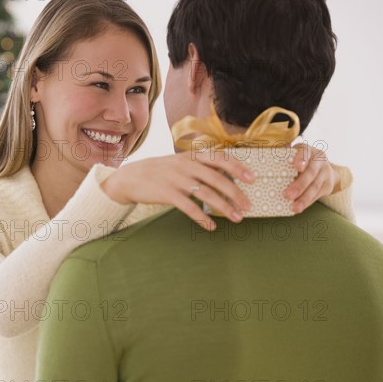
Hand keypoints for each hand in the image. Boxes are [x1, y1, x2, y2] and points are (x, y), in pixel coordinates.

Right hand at [101, 150, 253, 229]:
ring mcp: (176, 179)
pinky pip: (189, 208)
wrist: (130, 178)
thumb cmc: (160, 171)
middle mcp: (186, 165)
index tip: (252, 179)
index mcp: (191, 155)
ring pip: (206, 194)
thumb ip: (199, 166)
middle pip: (217, 179)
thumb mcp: (179, 162)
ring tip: (236, 218)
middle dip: (236, 193)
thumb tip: (226, 177)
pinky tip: (211, 226)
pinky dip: (202, 218)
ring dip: (224, 207)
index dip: (238, 167)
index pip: (220, 158)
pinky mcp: (167, 193)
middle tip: (248, 206)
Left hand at [284, 143, 339, 212]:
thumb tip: (259, 170)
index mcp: (307, 150)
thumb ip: (281, 160)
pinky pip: (318, 194)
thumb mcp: (292, 156)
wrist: (322, 168)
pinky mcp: (328, 184)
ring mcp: (326, 172)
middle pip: (310, 172)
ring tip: (295, 208)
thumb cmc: (298, 161)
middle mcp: (319, 159)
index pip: (305, 152)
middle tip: (288, 195)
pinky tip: (300, 208)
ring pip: (315, 186)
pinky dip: (308, 202)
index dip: (301, 159)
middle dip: (299, 185)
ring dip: (305, 198)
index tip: (297, 168)